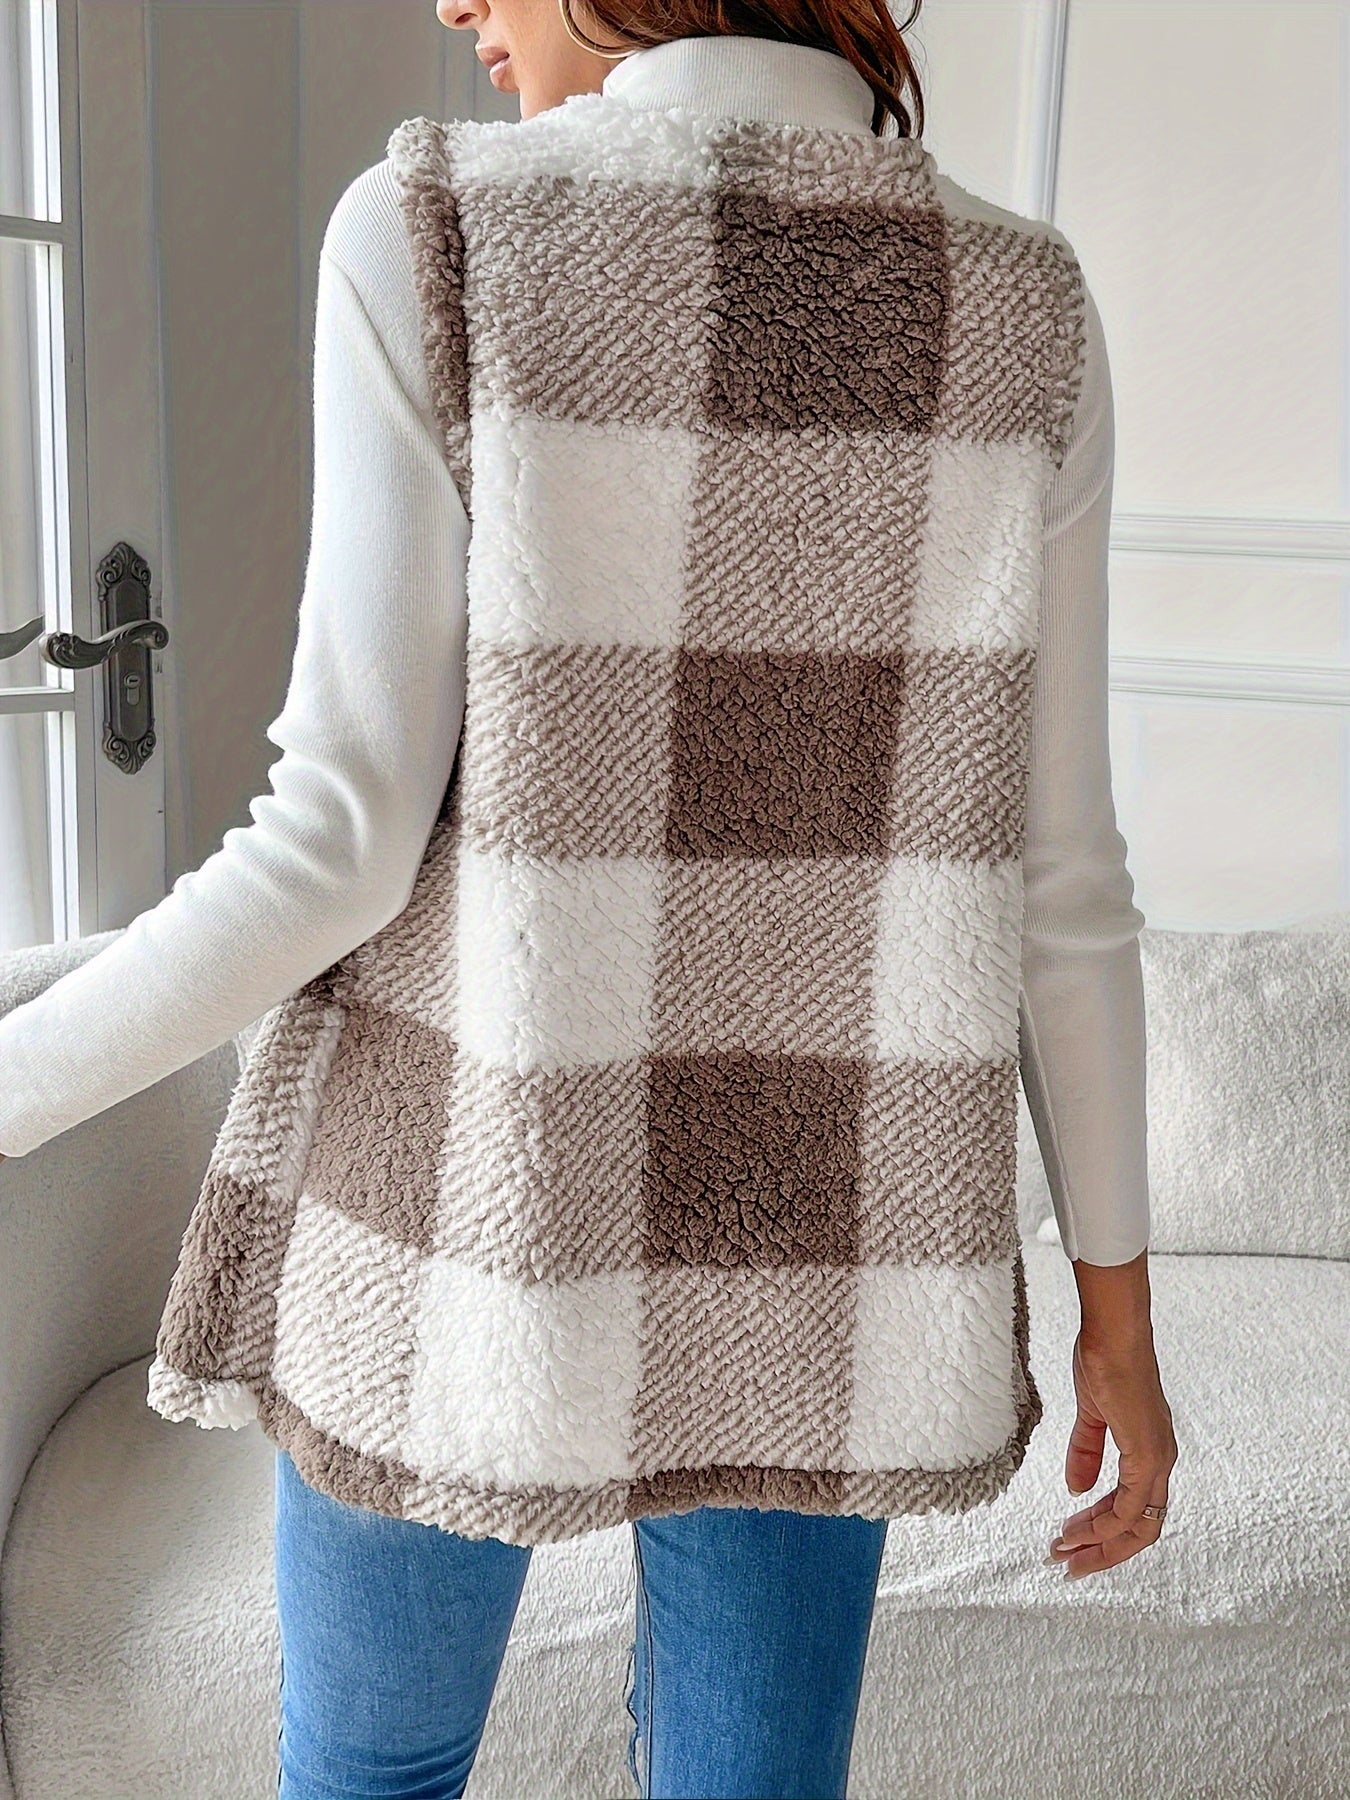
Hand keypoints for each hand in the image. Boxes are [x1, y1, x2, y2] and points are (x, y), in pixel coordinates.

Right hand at [1046, 1323, 1176, 1580]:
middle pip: (1140, 1529)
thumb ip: (1087, 1451)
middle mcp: (1161, 1461)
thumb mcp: (1092, 1414)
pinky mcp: (1147, 1454)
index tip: (1071, 1543)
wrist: (1113, 1334)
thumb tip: (1078, 1490)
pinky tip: (1078, 1529)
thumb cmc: (1105, 1361)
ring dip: (1099, 1544)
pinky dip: (1104, 1524)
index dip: (1104, 1533)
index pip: (1134, 1510)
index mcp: (1150, 1452)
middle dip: (1103, 1552)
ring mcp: (1157, 1459)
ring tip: (1063, 1551)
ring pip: (1138, 1525)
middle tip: (1068, 1564)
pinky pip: (1129, 1506)